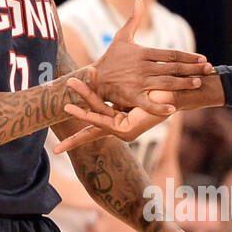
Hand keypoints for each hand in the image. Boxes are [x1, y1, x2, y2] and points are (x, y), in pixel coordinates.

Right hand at [54, 76, 170, 153]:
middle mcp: (120, 129)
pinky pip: (102, 119)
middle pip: (91, 127)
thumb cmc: (157, 91)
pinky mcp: (126, 131)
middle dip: (73, 122)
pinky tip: (74, 105)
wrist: (175, 94)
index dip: (75, 138)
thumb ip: (111, 95)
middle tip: (55, 121)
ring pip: (95, 119)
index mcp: (119, 122)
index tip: (57, 150)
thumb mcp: (128, 94)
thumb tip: (93, 81)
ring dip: (78, 111)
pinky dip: (89, 110)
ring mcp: (122, 132)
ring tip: (63, 104)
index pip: (93, 128)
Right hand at [91, 0, 209, 114]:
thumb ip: (133, 20)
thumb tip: (139, 0)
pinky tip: (173, 108)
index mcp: (143, 53)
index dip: (188, 57)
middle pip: (173, 68)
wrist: (93, 78)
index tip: (203, 59)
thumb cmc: (110, 58)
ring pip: (165, 83)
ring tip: (199, 83)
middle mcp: (143, 67)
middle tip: (210, 70)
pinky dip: (159, 106)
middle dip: (193, 69)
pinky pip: (147, 102)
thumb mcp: (121, 37)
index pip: (171, 54)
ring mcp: (137, 82)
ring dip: (183, 84)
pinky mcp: (130, 96)